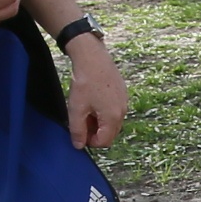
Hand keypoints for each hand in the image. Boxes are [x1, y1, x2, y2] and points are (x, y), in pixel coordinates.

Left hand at [63, 34, 129, 151]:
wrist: (92, 56)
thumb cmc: (85, 81)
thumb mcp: (76, 108)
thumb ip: (77, 130)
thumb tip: (79, 145)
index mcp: (112, 117)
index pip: (104, 142)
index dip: (90, 142)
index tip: (79, 134)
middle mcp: (122, 111)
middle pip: (110, 133)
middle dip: (95, 132)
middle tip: (81, 122)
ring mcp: (124, 101)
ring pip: (112, 121)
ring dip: (99, 122)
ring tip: (86, 110)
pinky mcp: (122, 93)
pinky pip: (114, 110)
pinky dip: (104, 111)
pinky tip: (93, 101)